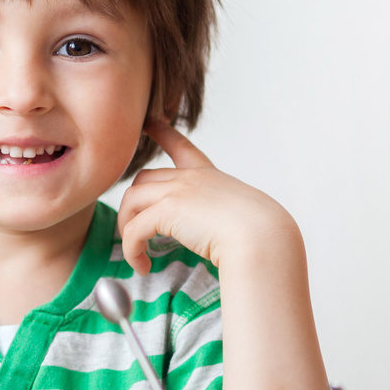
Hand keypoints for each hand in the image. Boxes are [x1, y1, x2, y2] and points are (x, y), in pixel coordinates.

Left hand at [116, 120, 298, 274]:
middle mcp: (191, 178)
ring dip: (126, 227)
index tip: (150, 123)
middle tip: (133, 231)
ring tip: (136, 253)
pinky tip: (142, 266)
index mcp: (209, 176)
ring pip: (131, 200)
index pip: (181, 147)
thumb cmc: (261, 235)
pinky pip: (133, 229)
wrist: (262, 238)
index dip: (162, 132)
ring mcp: (177, 191)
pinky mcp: (166, 211)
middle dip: (132, 205)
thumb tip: (220, 237)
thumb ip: (224, 216)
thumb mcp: (242, 216)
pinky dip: (131, 249)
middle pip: (143, 179)